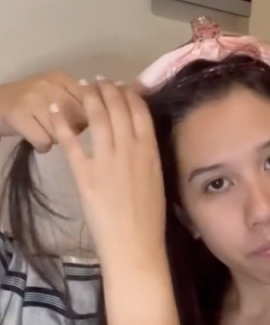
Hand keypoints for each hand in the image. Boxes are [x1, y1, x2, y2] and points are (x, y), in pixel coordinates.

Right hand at [0, 71, 85, 151]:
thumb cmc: (30, 104)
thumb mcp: (56, 94)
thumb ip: (81, 100)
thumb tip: (110, 111)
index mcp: (62, 78)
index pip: (91, 102)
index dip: (90, 118)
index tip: (81, 123)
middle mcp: (49, 84)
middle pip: (79, 119)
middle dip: (74, 130)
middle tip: (59, 128)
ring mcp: (33, 99)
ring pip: (62, 132)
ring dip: (55, 138)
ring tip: (44, 131)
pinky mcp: (18, 115)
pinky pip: (44, 141)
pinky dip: (42, 146)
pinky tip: (35, 139)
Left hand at [49, 77, 164, 265]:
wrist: (135, 243)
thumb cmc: (151, 217)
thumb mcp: (157, 180)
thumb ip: (148, 157)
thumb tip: (141, 140)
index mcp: (151, 152)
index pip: (140, 112)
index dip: (129, 94)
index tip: (122, 86)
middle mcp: (130, 149)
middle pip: (117, 108)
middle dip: (107, 90)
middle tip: (98, 81)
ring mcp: (106, 159)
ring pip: (96, 117)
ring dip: (88, 97)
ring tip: (82, 86)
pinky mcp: (85, 173)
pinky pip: (71, 140)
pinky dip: (62, 121)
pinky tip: (56, 108)